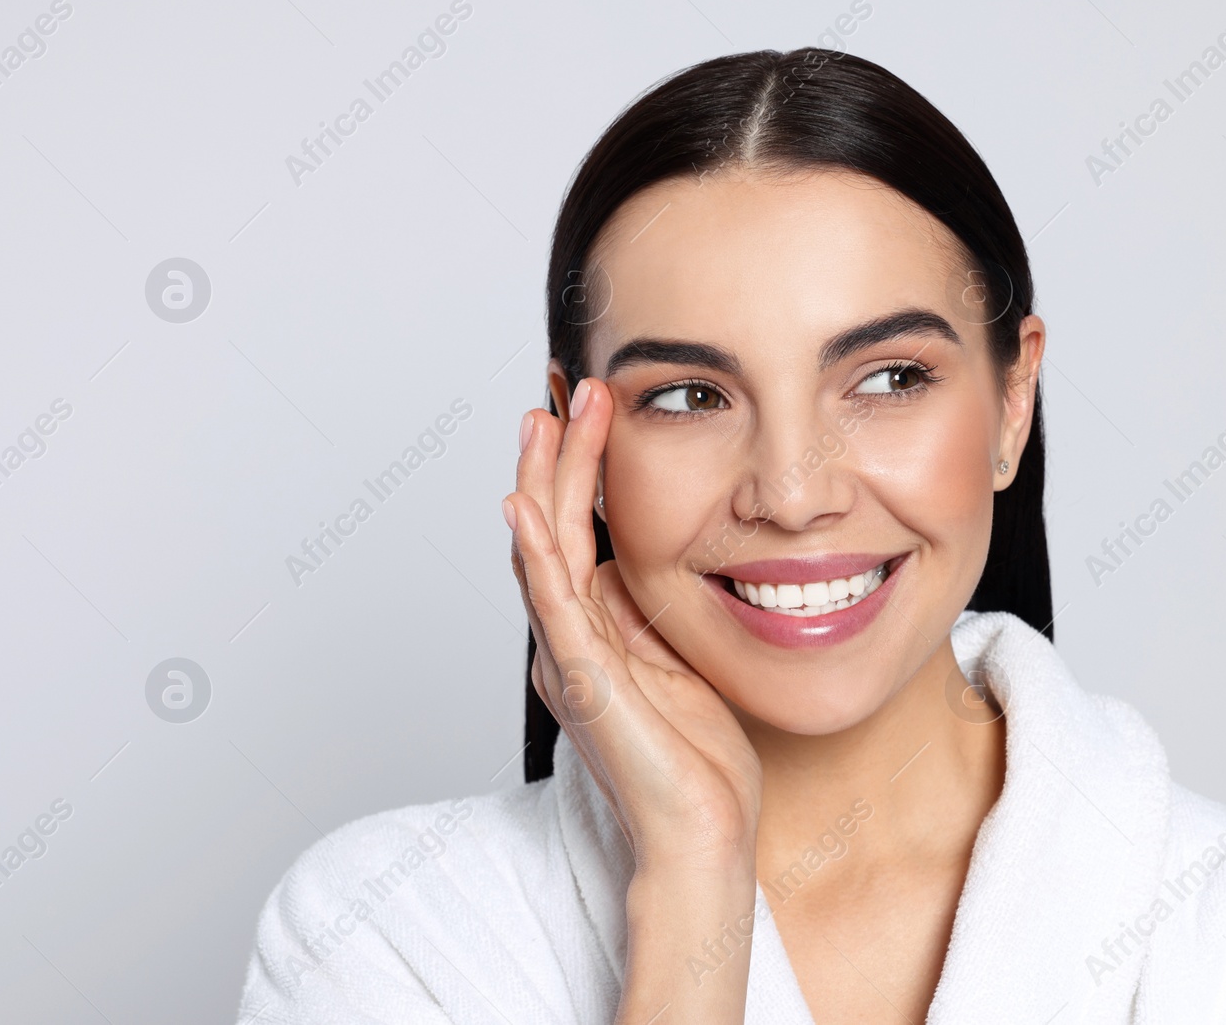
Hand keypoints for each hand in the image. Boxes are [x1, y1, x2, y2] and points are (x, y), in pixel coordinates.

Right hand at [503, 377, 761, 875]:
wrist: (703, 833)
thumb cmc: (698, 759)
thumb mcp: (680, 658)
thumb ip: (654, 608)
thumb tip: (659, 549)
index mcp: (592, 632)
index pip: (576, 532)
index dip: (578, 468)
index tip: (592, 408)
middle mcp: (569, 640)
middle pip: (550, 529)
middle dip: (557, 456)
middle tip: (568, 391)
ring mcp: (570, 659)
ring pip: (542, 553)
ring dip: (542, 482)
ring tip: (546, 419)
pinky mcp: (583, 684)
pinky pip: (552, 607)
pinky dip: (535, 555)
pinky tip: (522, 508)